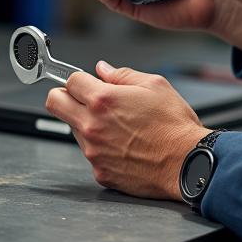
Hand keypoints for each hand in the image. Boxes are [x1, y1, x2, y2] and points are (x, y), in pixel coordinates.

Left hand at [45, 61, 208, 199]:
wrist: (186, 163)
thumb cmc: (174, 125)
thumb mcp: (154, 85)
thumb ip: (123, 74)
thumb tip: (103, 69)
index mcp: (103, 100)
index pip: (69, 81)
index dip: (79, 78)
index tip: (87, 82)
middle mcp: (92, 126)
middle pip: (55, 103)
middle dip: (65, 96)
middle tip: (83, 98)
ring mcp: (93, 152)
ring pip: (74, 129)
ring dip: (87, 123)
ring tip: (118, 125)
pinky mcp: (100, 172)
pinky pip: (91, 154)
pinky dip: (101, 147)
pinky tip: (124, 144)